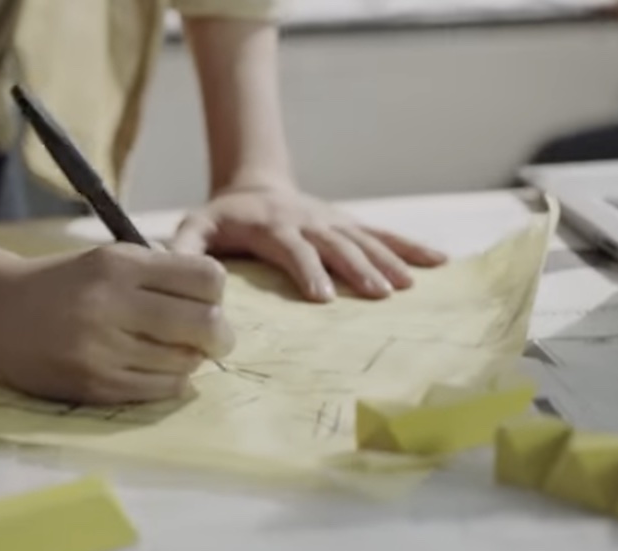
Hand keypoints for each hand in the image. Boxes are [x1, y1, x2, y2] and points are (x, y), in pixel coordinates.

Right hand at [0, 245, 234, 404]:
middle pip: (205, 325)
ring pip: (185, 362)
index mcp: (119, 264)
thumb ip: (160, 276)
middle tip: (213, 340)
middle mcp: (111, 303)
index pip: (206, 278)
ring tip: (171, 352)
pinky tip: (156, 372)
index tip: (205, 302)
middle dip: (219, 336)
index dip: (216, 294)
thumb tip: (219, 308)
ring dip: (190, 361)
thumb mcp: (107, 260)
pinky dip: (169, 383)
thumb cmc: (61, 283)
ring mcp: (101, 348)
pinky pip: (158, 390)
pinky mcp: (93, 383)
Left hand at [170, 187, 446, 301]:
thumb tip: (178, 269)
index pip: (293, 249)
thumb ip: (186, 245)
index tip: (324, 296)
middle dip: (358, 269)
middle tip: (378, 294)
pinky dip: (411, 246)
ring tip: (408, 286)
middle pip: (336, 245)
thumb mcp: (196, 226)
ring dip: (389, 261)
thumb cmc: (222, 218)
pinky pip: (383, 234)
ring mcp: (332, 221)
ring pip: (365, 239)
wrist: (254, 187)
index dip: (308, 270)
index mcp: (272, 227)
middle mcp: (308, 221)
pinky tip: (438, 262)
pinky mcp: (347, 224)